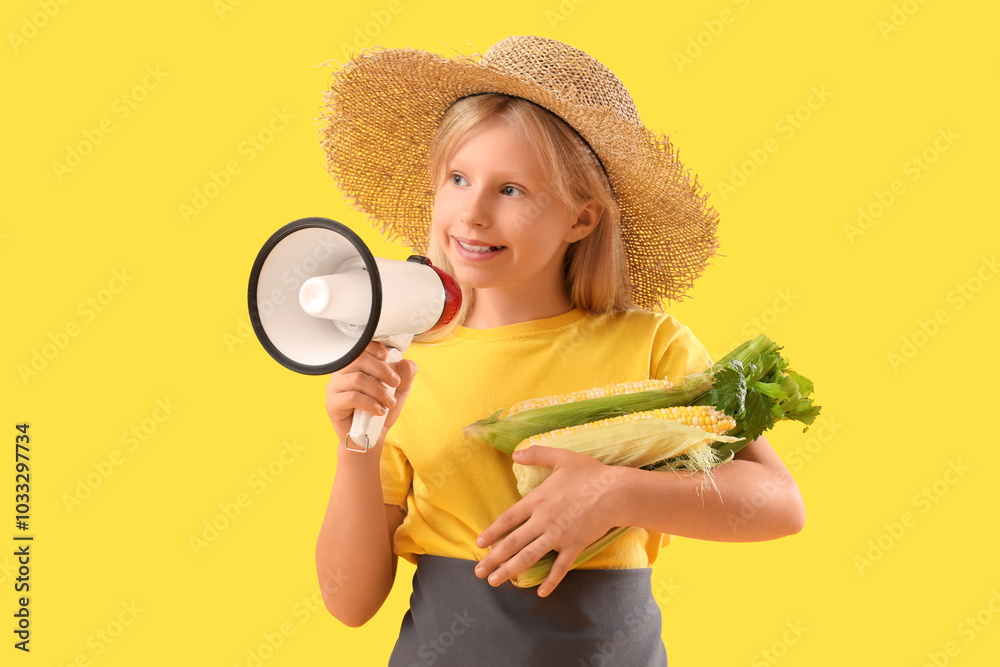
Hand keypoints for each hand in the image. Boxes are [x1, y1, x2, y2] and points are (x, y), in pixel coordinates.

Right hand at [325, 342, 417, 451]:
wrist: (369, 438)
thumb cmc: (379, 411)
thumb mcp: (398, 392)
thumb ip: (405, 376)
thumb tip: (407, 363)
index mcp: (354, 366)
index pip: (359, 347)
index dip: (372, 347)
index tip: (386, 355)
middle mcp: (341, 374)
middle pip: (358, 360)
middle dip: (382, 370)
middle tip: (395, 383)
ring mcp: (334, 388)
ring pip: (357, 379)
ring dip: (379, 391)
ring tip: (389, 403)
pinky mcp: (332, 404)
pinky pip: (351, 397)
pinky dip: (370, 403)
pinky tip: (379, 410)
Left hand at [474, 446, 619, 596]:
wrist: (615, 493)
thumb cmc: (589, 473)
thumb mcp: (561, 457)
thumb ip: (537, 454)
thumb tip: (515, 453)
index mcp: (537, 500)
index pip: (508, 519)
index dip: (492, 532)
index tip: (479, 544)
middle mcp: (543, 521)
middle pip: (513, 543)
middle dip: (494, 559)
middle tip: (478, 572)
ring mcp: (558, 536)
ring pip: (529, 557)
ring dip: (510, 571)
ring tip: (495, 581)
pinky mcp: (574, 547)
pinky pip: (560, 568)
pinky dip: (550, 581)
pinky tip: (540, 593)